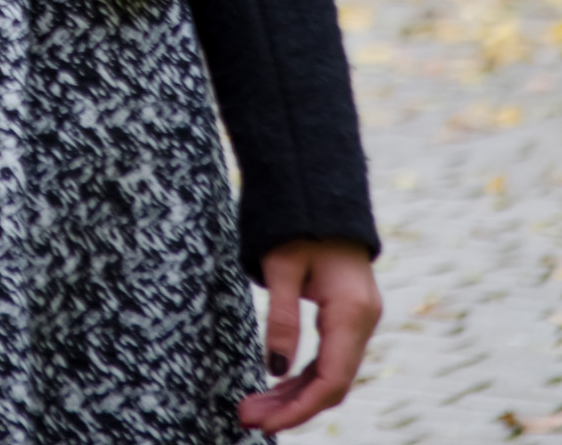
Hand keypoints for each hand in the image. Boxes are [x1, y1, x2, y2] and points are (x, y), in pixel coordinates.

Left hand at [237, 237, 381, 433]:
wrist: (321, 190)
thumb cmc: (297, 222)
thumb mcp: (281, 266)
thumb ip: (281, 318)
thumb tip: (274, 369)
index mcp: (351, 311)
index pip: (331, 380)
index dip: (300, 409)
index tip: (266, 424)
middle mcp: (364, 320)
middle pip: (330, 383)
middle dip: (290, 406)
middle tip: (247, 418)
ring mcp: (359, 319)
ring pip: (329, 373)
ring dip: (293, 394)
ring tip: (253, 408)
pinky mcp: (349, 315)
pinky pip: (329, 356)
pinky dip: (302, 374)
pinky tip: (276, 387)